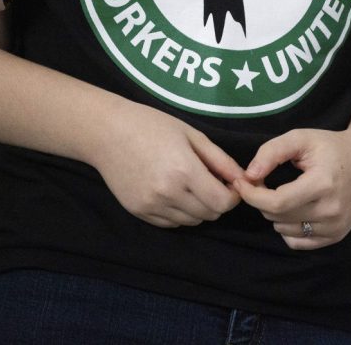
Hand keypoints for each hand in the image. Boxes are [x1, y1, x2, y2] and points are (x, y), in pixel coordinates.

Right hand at [92, 102, 242, 227]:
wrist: (107, 132)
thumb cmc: (151, 125)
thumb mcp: (192, 135)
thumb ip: (220, 160)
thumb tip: (244, 179)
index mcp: (184, 171)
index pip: (222, 202)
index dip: (232, 196)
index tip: (229, 184)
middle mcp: (168, 193)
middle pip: (209, 214)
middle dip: (217, 201)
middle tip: (211, 182)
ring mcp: (151, 205)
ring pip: (191, 222)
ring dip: (199, 208)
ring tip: (190, 185)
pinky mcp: (139, 212)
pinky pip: (171, 223)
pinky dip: (179, 213)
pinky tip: (173, 192)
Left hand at [234, 128, 350, 249]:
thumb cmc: (331, 147)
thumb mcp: (300, 138)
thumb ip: (271, 152)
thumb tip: (249, 175)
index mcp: (323, 184)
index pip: (277, 202)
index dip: (252, 195)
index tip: (242, 182)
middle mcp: (332, 210)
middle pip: (277, 216)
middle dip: (261, 200)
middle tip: (263, 182)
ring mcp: (335, 227)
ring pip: (283, 230)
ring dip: (275, 213)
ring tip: (284, 192)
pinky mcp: (336, 236)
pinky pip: (297, 242)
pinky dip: (288, 228)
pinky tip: (295, 208)